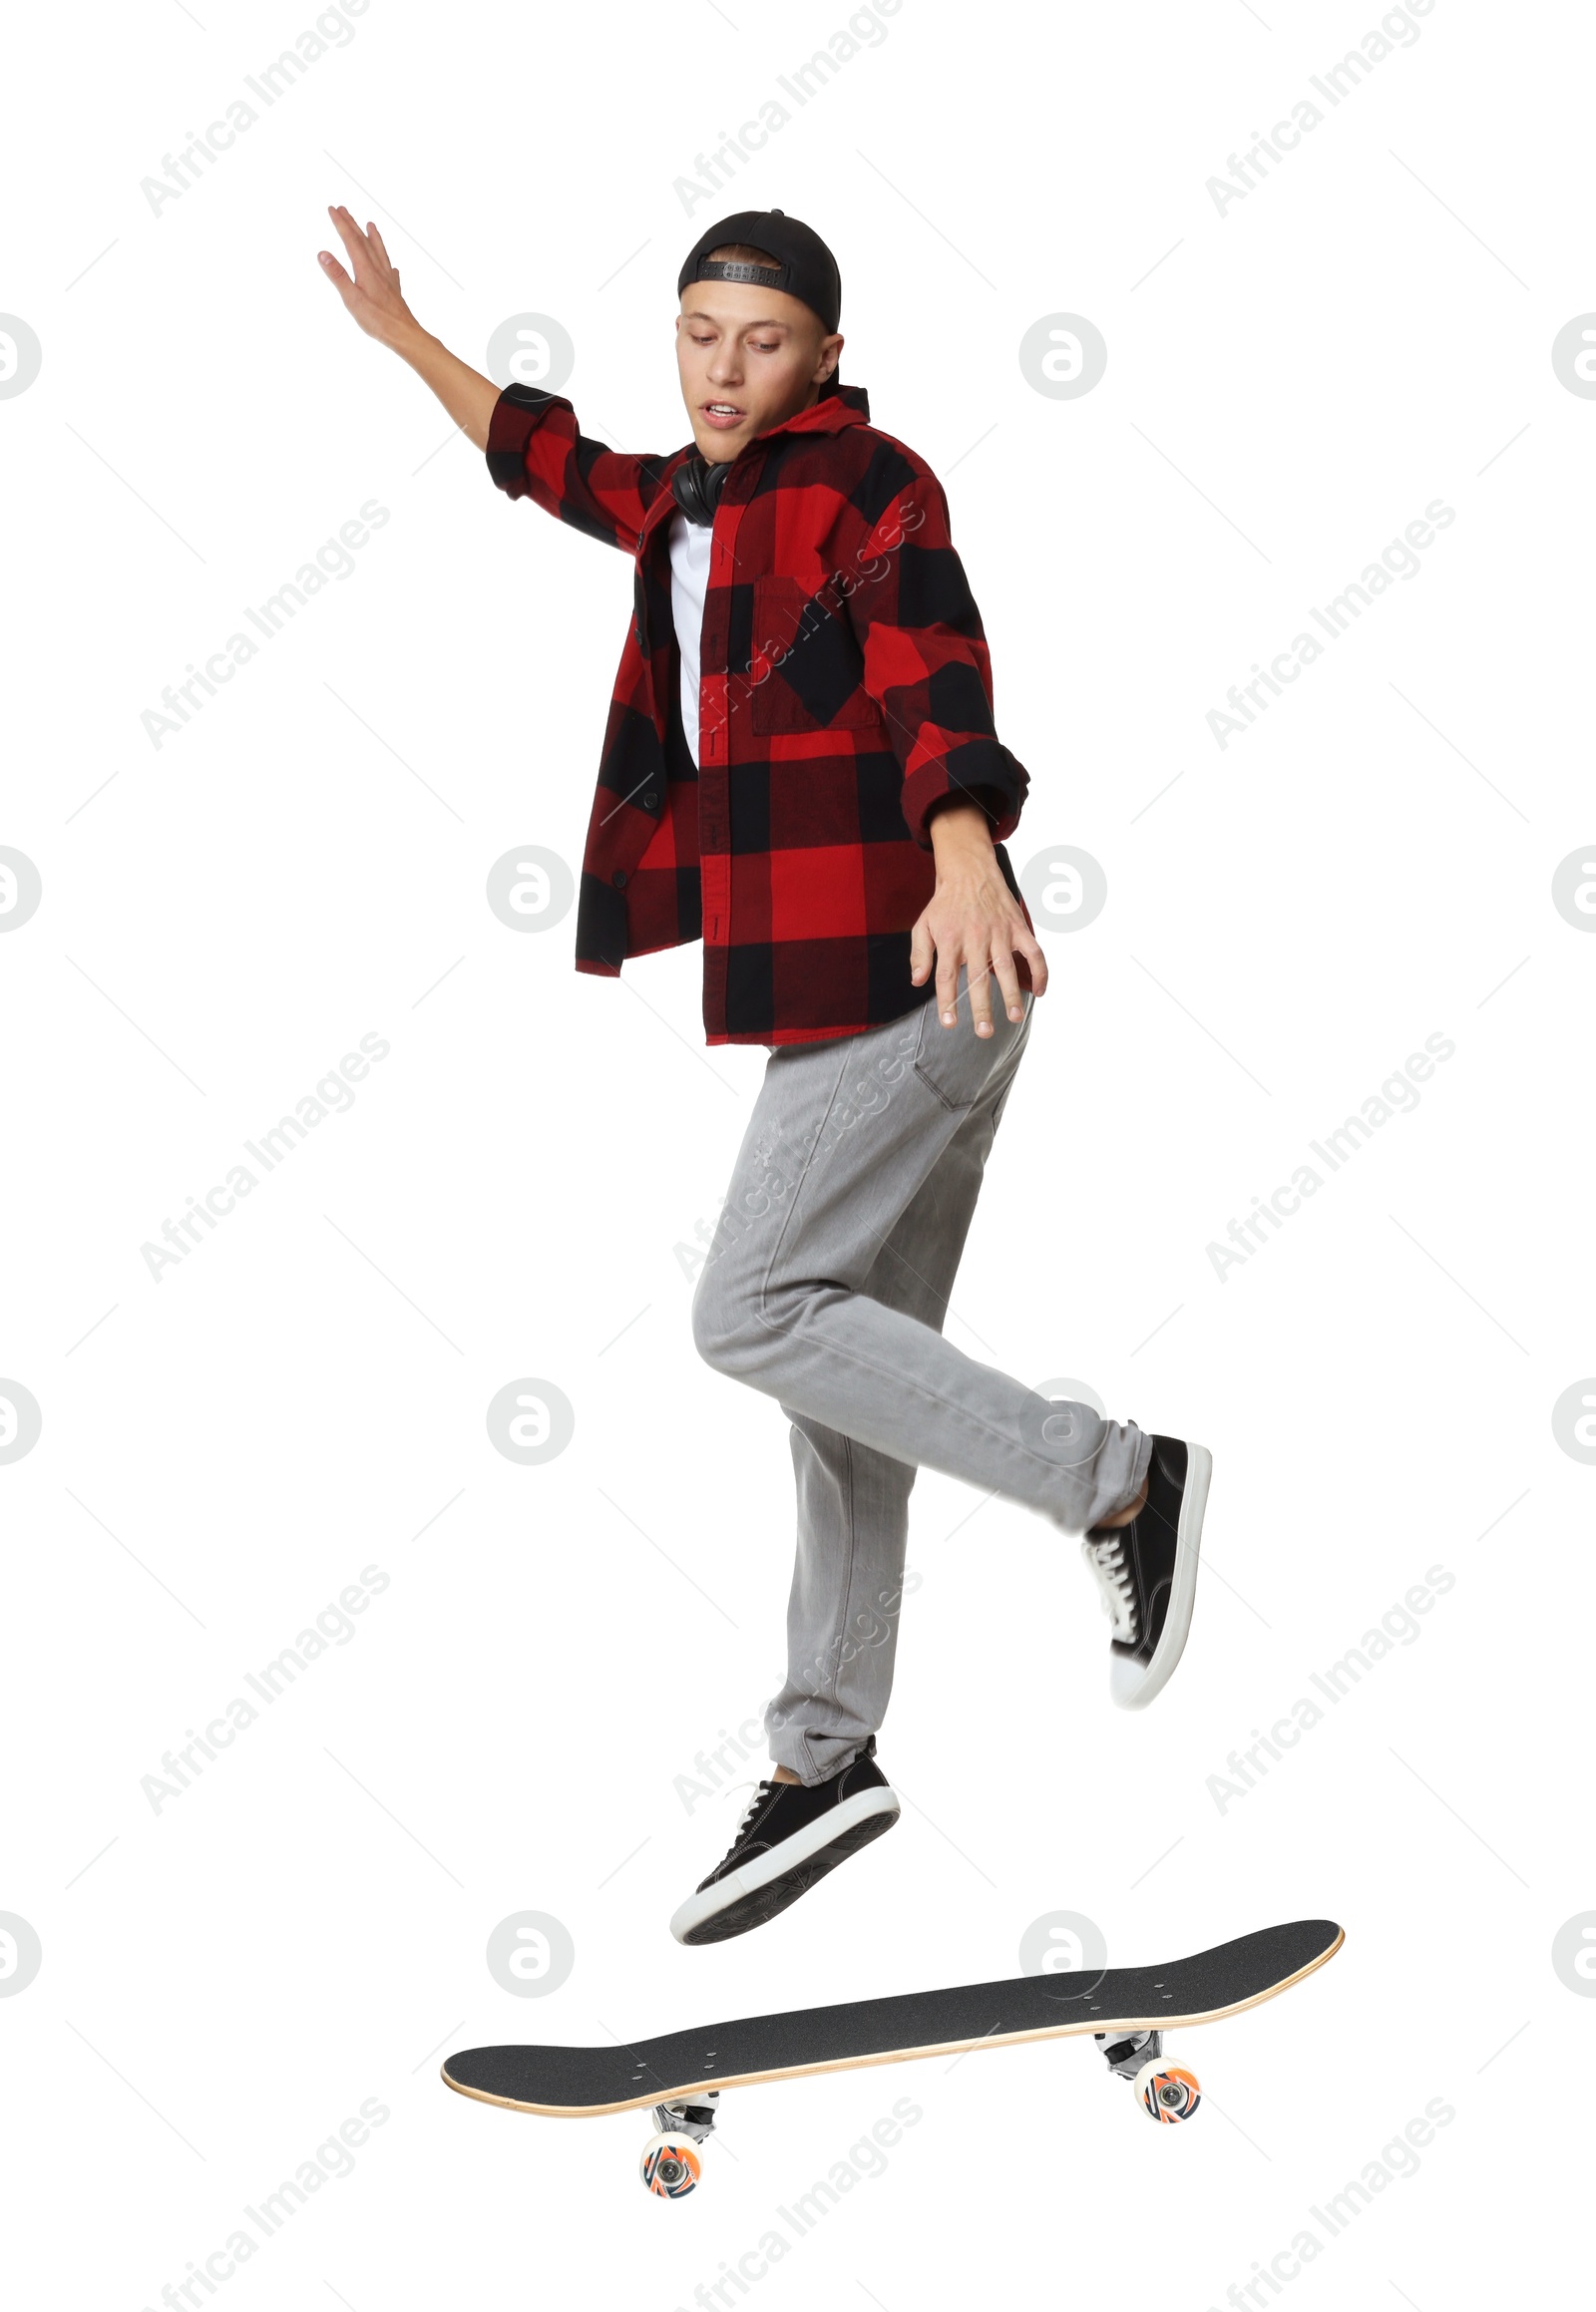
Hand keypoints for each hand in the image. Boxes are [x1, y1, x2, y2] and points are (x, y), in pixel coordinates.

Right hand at [317, 205, 423, 350]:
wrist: (404, 334)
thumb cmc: (378, 320)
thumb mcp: (352, 299)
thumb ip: (338, 276)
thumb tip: (323, 254)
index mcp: (365, 269)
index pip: (351, 241)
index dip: (341, 224)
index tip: (332, 209)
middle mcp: (378, 270)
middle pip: (364, 241)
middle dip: (352, 224)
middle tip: (343, 209)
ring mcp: (388, 279)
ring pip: (379, 252)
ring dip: (373, 237)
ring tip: (370, 225)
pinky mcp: (395, 291)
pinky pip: (391, 270)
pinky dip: (388, 262)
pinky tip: (391, 266)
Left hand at [912, 802, 1048, 1034]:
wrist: (969, 871)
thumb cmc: (945, 904)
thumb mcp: (923, 926)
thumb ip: (920, 955)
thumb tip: (917, 982)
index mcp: (950, 940)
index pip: (946, 977)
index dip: (947, 1002)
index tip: (949, 1024)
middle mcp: (975, 938)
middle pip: (977, 978)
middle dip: (982, 1007)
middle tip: (984, 1032)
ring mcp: (999, 933)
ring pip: (1006, 968)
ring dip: (1012, 994)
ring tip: (1015, 1017)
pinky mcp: (1017, 927)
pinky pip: (1033, 951)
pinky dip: (1041, 971)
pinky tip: (1041, 991)